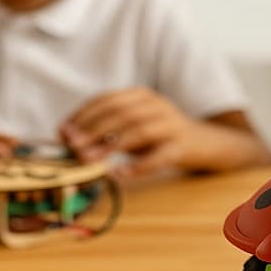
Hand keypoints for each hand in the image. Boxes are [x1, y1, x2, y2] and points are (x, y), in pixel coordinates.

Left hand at [61, 87, 248, 179]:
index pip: (107, 99)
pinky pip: (159, 156)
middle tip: (72, 147)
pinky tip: (120, 174)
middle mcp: (157, 105)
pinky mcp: (183, 146)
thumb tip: (67, 137)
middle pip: (120, 113)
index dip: (83, 115)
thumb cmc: (161, 136)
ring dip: (111, 146)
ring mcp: (172, 125)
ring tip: (89, 160)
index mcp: (142, 96)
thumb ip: (105, 129)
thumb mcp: (133, 126)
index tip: (63, 132)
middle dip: (93, 129)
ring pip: (138, 131)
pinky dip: (138, 166)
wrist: (207, 143)